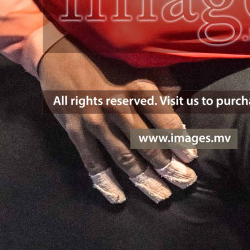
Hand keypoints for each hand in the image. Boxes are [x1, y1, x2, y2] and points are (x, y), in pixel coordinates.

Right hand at [37, 34, 198, 204]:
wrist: (57, 51)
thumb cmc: (103, 56)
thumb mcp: (136, 61)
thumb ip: (160, 81)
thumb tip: (178, 101)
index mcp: (138, 86)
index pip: (166, 121)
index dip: (181, 142)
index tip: (192, 158)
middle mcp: (119, 106)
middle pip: (149, 145)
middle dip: (169, 167)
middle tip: (186, 182)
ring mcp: (95, 121)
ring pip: (124, 159)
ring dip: (145, 180)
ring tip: (161, 195)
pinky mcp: (75, 131)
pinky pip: (93, 163)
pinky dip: (106, 183)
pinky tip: (118, 198)